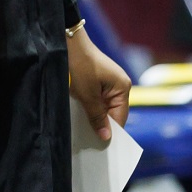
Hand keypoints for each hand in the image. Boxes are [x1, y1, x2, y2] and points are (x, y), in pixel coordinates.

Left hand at [66, 24, 132, 140]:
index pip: (120, 117)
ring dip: (94, 117)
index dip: (112, 132)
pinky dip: (90, 108)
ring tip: (84, 132)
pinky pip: (97, 100)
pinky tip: (80, 116)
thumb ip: (97, 116)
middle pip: (113, 113)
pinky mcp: (98, 81)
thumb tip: (106, 137)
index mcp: (123, 87)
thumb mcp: (87, 95)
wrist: (68, 43)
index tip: (102, 148)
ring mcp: (109, 83)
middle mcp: (119, 86)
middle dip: (102, 125)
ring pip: (103, 108)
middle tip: (91, 143)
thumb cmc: (80, 65)